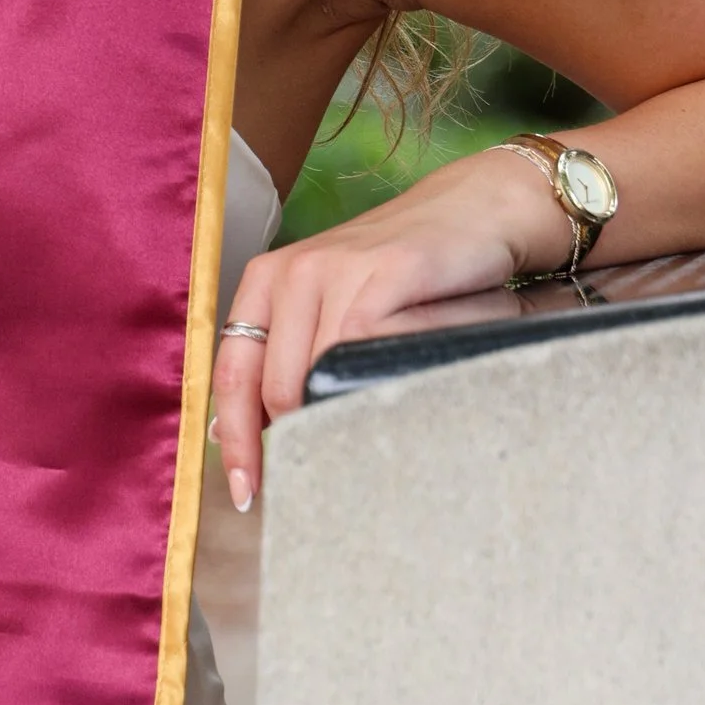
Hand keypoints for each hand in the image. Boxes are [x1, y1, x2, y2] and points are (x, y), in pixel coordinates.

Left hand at [211, 145, 567, 506]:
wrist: (476, 212)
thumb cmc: (404, 273)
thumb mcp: (331, 307)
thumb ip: (284, 359)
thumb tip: (228, 432)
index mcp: (266, 280)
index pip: (232, 374)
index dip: (234, 440)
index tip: (244, 492)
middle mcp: (292, 270)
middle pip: (273, 388)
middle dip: (294, 441)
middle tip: (320, 475)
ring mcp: (337, 268)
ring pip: (314, 376)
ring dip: (337, 417)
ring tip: (366, 438)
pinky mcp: (386, 271)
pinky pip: (362, 348)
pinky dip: (372, 382)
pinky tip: (391, 394)